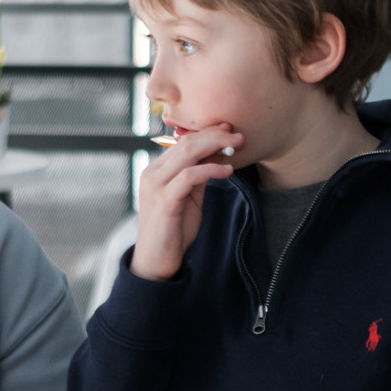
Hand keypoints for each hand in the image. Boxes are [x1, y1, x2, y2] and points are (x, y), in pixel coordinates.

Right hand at [129, 125, 241, 280]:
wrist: (156, 261)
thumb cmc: (173, 231)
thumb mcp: (190, 198)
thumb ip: (200, 176)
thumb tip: (219, 154)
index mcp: (156, 170)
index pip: (182, 142)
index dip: (207, 133)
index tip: (228, 129)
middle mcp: (152, 173)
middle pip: (186, 143)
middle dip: (214, 135)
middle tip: (238, 134)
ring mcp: (155, 186)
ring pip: (187, 153)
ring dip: (215, 146)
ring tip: (237, 146)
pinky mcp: (164, 200)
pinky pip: (189, 176)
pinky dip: (211, 170)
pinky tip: (227, 171)